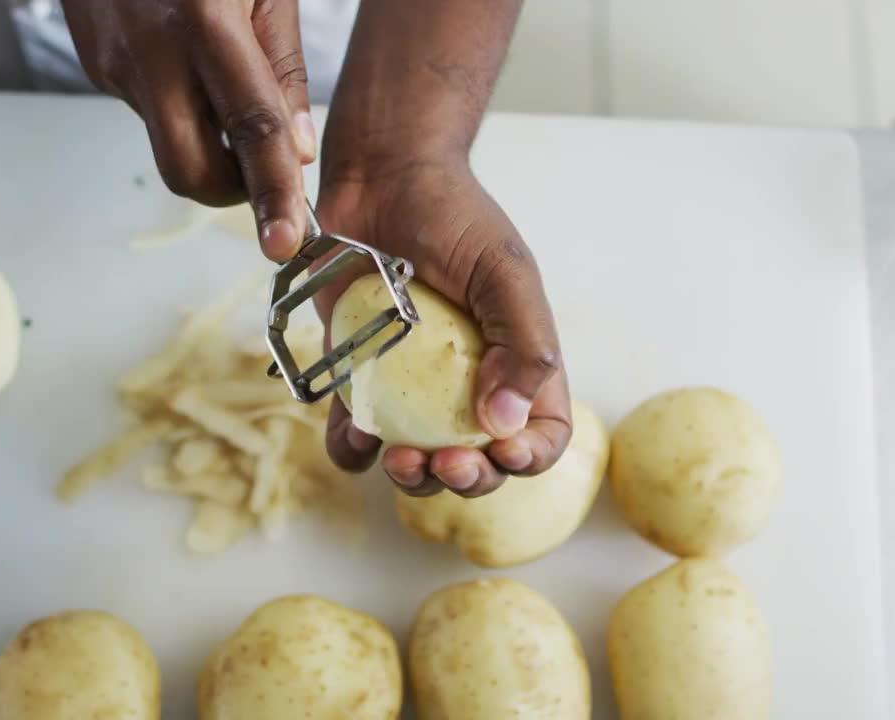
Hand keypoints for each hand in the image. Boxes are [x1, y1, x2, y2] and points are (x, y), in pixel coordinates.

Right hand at [64, 0, 313, 259]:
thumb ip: (281, 66)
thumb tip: (297, 150)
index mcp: (203, 19)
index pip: (251, 127)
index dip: (273, 191)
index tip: (287, 240)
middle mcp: (150, 49)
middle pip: (189, 169)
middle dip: (231, 191)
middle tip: (260, 173)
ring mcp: (113, 61)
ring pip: (169, 140)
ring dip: (206, 137)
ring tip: (221, 80)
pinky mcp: (94, 63)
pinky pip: (147, 109)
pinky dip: (179, 104)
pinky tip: (184, 59)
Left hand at [311, 160, 571, 497]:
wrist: (378, 178)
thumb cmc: (452, 215)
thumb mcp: (504, 271)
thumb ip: (523, 344)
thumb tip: (507, 421)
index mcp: (516, 364)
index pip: (541, 433)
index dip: (529, 457)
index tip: (503, 450)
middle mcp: (466, 385)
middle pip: (478, 462)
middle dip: (466, 478)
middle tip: (444, 461)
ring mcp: (409, 388)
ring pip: (416, 463)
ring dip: (411, 477)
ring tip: (398, 457)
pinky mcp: (357, 379)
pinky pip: (354, 437)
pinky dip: (353, 449)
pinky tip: (356, 433)